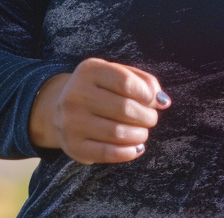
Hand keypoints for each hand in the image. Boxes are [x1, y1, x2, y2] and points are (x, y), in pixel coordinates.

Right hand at [29, 58, 170, 164]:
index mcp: (89, 71)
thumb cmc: (100, 90)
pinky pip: (108, 153)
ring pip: (118, 133)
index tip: (151, 100)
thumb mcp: (118, 75)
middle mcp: (75, 95)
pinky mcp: (73, 146)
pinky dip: (129, 152)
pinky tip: (136, 147)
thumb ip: (145, 82)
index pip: (125, 82)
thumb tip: (163, 101)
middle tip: (150, 118)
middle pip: (124, 109)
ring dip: (140, 135)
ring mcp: (71, 122)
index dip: (146, 94)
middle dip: (147, 116)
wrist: (60, 110)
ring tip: (142, 132)